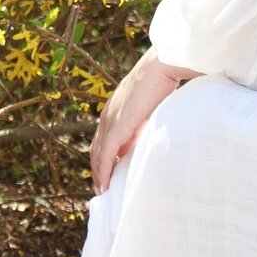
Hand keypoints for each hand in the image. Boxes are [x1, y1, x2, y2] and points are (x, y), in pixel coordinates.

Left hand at [90, 47, 192, 194]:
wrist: (160, 66)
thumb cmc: (161, 80)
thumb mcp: (148, 104)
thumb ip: (142, 120)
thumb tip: (142, 136)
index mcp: (114, 108)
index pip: (102, 137)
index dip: (103, 155)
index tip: (107, 171)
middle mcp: (107, 115)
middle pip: (96, 148)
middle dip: (97, 168)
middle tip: (102, 187)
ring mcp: (110, 122)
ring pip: (97, 155)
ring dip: (98, 174)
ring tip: (102, 190)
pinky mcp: (116, 128)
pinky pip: (105, 156)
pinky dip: (103, 172)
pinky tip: (105, 185)